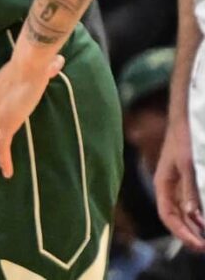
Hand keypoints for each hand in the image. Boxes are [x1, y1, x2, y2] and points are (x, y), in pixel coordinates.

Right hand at [156, 115, 204, 250]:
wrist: (186, 118)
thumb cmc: (183, 139)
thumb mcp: (188, 165)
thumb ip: (190, 190)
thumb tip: (194, 215)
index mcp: (162, 184)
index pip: (168, 216)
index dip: (182, 233)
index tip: (199, 245)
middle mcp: (169, 188)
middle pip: (176, 218)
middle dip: (190, 234)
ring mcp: (179, 185)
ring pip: (185, 213)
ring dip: (195, 226)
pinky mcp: (188, 181)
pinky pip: (191, 203)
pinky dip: (198, 214)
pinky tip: (204, 220)